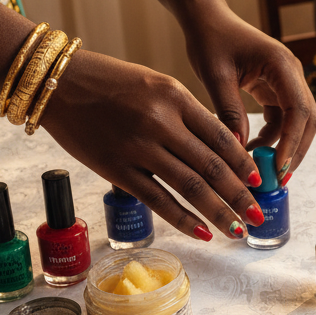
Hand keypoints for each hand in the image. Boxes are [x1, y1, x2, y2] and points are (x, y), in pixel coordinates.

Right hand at [43, 50, 283, 240]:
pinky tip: (202, 232)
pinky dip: (183, 219)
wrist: (57, 83)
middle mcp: (161, 123)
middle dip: (240, 195)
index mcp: (176, 98)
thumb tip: (220, 148)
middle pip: (211, 166)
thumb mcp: (157, 84)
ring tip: (238, 229)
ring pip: (190, 187)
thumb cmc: (111, 82)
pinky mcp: (117, 169)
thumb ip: (188, 114)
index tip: (258, 181)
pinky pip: (157, 199)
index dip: (242, 163)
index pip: (221, 136)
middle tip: (258, 215)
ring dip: (219, 212)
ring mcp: (138, 148)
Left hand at [182, 1, 315, 176]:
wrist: (206, 20)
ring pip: (297, 123)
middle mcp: (291, 73)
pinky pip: (282, 120)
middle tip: (277, 178)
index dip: (292, 142)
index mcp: (281, 64)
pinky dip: (272, 138)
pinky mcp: (276, 89)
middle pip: (307, 120)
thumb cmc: (209, 39)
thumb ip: (229, 111)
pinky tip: (253, 151)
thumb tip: (238, 148)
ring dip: (285, 147)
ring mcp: (285, 82)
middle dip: (295, 150)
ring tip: (264, 171)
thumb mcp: (215, 76)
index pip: (298, 110)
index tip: (278, 167)